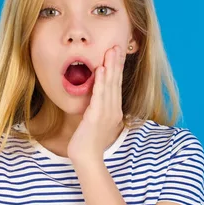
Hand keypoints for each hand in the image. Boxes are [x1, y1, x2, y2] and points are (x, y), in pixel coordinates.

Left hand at [67, 45, 125, 164]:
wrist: (86, 159)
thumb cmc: (88, 143)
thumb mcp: (95, 123)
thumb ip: (97, 110)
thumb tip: (94, 100)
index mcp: (113, 111)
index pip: (116, 85)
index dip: (117, 69)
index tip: (117, 53)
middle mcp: (113, 110)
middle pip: (116, 82)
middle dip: (116, 63)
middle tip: (117, 45)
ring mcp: (106, 113)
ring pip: (109, 85)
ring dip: (111, 66)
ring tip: (111, 51)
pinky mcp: (96, 116)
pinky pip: (100, 95)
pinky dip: (101, 81)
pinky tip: (102, 69)